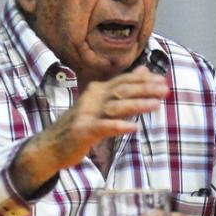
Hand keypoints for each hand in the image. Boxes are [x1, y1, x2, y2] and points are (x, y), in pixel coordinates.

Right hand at [11, 66, 167, 195]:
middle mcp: (92, 98)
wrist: (50, 145)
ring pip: (115, 107)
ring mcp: (86, 114)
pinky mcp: (83, 131)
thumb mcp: (100, 104)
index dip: (142, 80)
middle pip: (121, 91)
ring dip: (136, 105)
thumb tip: (143, 70)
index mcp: (97, 91)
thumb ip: (121, 88)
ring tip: (156, 105)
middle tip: (164, 89)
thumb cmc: (79, 124)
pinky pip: (103, 127)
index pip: (122, 81)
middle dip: (144, 89)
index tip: (162, 79)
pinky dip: (118, 126)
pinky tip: (134, 127)